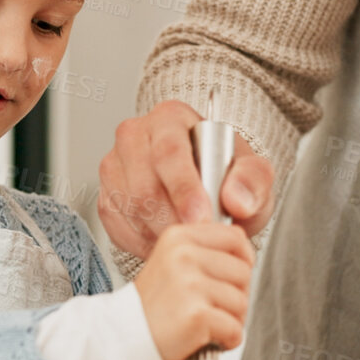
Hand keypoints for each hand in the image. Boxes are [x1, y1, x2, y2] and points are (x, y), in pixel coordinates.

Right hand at [99, 100, 275, 258]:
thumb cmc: (226, 180)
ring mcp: (115, 165)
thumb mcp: (254, 176)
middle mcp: (135, 136)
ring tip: (188, 238)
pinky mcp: (106, 195)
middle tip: (197, 238)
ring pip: (129, 207)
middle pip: (142, 183)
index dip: (183, 187)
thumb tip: (237, 200)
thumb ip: (253, 182)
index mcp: (171, 118)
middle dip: (171, 218)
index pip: (169, 151)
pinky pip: (117, 224)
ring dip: (159, 232)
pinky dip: (143, 240)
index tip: (200, 216)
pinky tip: (166, 239)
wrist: (209, 196)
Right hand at [132, 222, 253, 359]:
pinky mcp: (196, 315)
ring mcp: (189, 284)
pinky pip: (235, 329)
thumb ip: (204, 251)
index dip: (242, 261)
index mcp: (178, 237)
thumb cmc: (152, 308)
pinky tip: (207, 338)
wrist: (123, 339)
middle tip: (212, 307)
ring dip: (231, 320)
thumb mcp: (172, 263)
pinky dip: (227, 340)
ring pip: (241, 302)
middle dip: (236, 295)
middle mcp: (183, 255)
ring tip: (206, 324)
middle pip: (243, 271)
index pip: (235, 237)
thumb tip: (242, 246)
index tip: (230, 278)